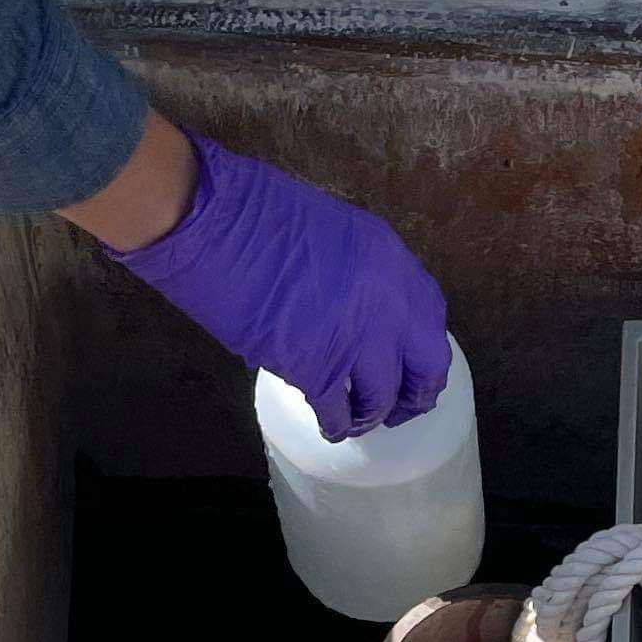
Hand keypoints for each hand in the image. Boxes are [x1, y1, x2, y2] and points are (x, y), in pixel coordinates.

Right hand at [101, 133, 448, 438]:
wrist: (211, 223)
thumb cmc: (254, 212)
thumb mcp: (331, 230)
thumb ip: (358, 271)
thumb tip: (360, 305)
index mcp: (390, 258)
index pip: (430, 315)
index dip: (423, 346)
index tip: (414, 363)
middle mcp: (387, 301)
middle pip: (425, 363)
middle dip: (416, 392)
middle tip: (401, 408)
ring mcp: (355, 337)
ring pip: (382, 394)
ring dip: (372, 412)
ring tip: (361, 420)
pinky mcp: (316, 368)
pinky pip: (338, 410)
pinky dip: (337, 424)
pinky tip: (332, 428)